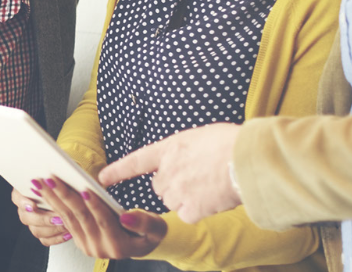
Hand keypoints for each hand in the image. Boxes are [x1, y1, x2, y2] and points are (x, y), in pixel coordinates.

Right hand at [11, 185, 71, 245]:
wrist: (69, 196)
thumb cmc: (61, 184)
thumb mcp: (55, 180)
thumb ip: (51, 182)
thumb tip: (51, 181)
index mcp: (24, 192)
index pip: (17, 197)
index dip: (23, 203)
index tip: (33, 205)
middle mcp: (26, 208)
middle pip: (26, 218)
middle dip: (43, 219)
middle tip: (57, 217)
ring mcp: (33, 222)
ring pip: (36, 231)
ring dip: (52, 229)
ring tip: (65, 225)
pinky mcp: (42, 233)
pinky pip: (45, 240)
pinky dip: (57, 238)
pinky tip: (67, 233)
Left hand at [37, 176, 166, 259]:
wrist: (140, 245)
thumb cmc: (150, 233)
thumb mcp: (156, 229)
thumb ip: (144, 223)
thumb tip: (126, 217)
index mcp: (119, 246)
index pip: (104, 222)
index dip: (95, 205)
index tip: (84, 189)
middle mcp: (100, 249)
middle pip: (81, 218)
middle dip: (65, 196)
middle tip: (52, 179)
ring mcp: (88, 247)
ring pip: (69, 219)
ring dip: (53, 199)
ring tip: (41, 182)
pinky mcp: (80, 241)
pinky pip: (65, 221)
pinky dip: (54, 205)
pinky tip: (45, 192)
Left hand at [98, 123, 241, 223]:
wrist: (248, 158)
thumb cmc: (233, 143)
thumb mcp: (202, 136)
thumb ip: (187, 150)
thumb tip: (189, 159)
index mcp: (170, 147)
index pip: (136, 161)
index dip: (118, 171)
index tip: (102, 178)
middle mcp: (168, 169)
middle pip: (160, 185)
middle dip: (173, 184)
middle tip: (197, 177)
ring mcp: (178, 190)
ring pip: (173, 201)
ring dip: (186, 197)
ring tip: (209, 185)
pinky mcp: (191, 208)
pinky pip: (187, 214)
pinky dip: (198, 211)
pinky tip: (213, 199)